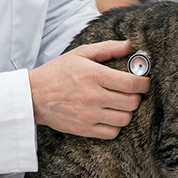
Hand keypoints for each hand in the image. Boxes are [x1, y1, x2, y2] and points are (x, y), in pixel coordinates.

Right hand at [29, 40, 150, 138]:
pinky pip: (112, 132)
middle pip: (132, 102)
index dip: (144, 83)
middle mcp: (93, 96)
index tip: (144, 82)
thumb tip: (129, 45)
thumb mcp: (80, 53)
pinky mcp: (84, 129)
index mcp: (94, 75)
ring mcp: (89, 115)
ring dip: (127, 111)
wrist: (34, 95)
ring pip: (125, 119)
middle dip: (136, 96)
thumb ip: (106, 48)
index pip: (131, 83)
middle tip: (131, 92)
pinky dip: (116, 126)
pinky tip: (110, 116)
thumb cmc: (57, 72)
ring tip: (120, 104)